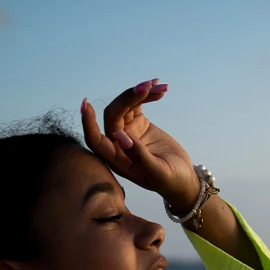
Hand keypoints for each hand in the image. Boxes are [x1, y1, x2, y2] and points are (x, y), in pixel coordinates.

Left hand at [80, 79, 200, 212]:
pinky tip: (160, 88)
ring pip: (125, 105)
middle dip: (127, 99)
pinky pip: (137, 104)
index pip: (96, 141)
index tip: (86, 104)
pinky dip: (148, 94)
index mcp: (117, 160)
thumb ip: (139, 157)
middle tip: (147, 88)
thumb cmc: (171, 181)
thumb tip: (120, 135)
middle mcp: (118, 145)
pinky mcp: (138, 123)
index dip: (89, 124)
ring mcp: (127, 132)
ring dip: (140, 93)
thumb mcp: (158, 173)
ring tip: (160, 87)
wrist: (183, 178)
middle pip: (113, 115)